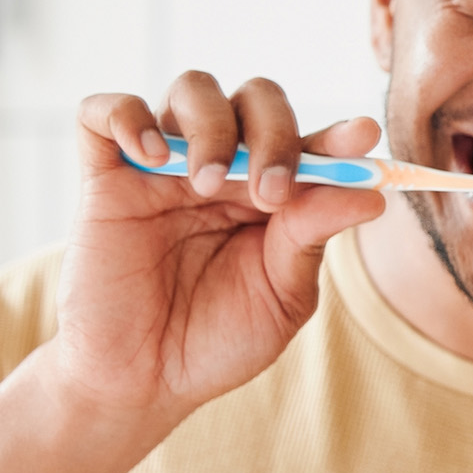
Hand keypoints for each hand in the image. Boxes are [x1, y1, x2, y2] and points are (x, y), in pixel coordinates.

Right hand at [51, 71, 386, 422]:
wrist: (142, 382)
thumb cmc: (218, 339)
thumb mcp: (282, 295)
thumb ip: (313, 237)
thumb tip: (371, 194)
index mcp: (275, 191)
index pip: (311, 142)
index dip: (339, 134)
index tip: (363, 136)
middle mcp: (224, 167)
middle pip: (257, 99)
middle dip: (275, 133)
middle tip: (271, 193)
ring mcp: (163, 167)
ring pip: (192, 89)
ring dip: (212, 125)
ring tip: (209, 185)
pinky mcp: (105, 178)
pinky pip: (102, 112)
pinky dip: (126, 115)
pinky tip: (150, 154)